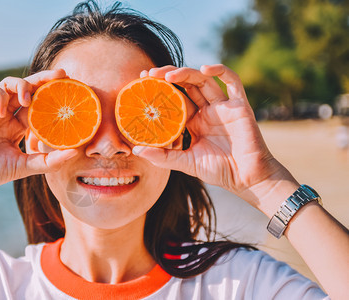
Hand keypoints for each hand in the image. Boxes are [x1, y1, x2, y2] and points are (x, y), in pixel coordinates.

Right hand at [0, 69, 77, 199]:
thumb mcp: (24, 166)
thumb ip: (49, 160)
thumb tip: (75, 152)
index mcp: (19, 125)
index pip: (39, 105)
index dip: (54, 96)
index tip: (72, 90)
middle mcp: (7, 114)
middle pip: (28, 89)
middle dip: (44, 79)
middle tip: (61, 75)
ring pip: (10, 84)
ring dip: (22, 86)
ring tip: (27, 100)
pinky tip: (2, 111)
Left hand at [134, 64, 294, 208]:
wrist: (246, 178)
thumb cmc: (218, 171)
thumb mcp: (185, 163)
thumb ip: (163, 156)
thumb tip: (137, 150)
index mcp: (193, 121)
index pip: (174, 99)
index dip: (160, 88)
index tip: (142, 81)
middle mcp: (207, 111)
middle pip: (186, 85)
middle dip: (168, 76)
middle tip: (150, 74)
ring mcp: (223, 106)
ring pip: (203, 80)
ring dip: (186, 73)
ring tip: (168, 75)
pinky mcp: (239, 105)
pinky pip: (233, 82)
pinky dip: (221, 71)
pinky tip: (206, 69)